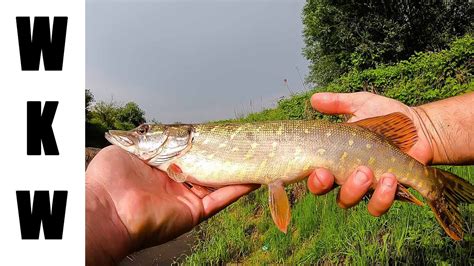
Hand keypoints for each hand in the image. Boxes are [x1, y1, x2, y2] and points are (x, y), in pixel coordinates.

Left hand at [86, 145, 257, 263]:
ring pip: (218, 184)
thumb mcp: (128, 147)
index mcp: (161, 168)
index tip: (219, 134)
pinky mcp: (194, 213)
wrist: (105, 209)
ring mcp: (186, 199)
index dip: (204, 146)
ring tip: (255, 159)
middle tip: (243, 146)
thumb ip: (143, 138)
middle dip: (224, 159)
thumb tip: (150, 128)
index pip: (189, 155)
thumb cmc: (110, 177)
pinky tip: (253, 177)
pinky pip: (220, 200)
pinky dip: (237, 190)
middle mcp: (176, 184)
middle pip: (206, 169)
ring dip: (236, 173)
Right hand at [306, 92, 433, 215]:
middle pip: (324, 191)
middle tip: (339, 171)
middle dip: (325, 186)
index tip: (319, 169)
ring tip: (370, 171)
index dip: (311, 178)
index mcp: (335, 158)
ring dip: (356, 189)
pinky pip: (376, 206)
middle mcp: (345, 176)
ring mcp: (365, 187)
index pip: (314, 174)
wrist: (420, 128)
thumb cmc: (386, 117)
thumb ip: (337, 103)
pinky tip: (390, 178)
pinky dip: (381, 197)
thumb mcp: (362, 104)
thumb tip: (313, 98)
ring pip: (348, 200)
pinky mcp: (386, 194)